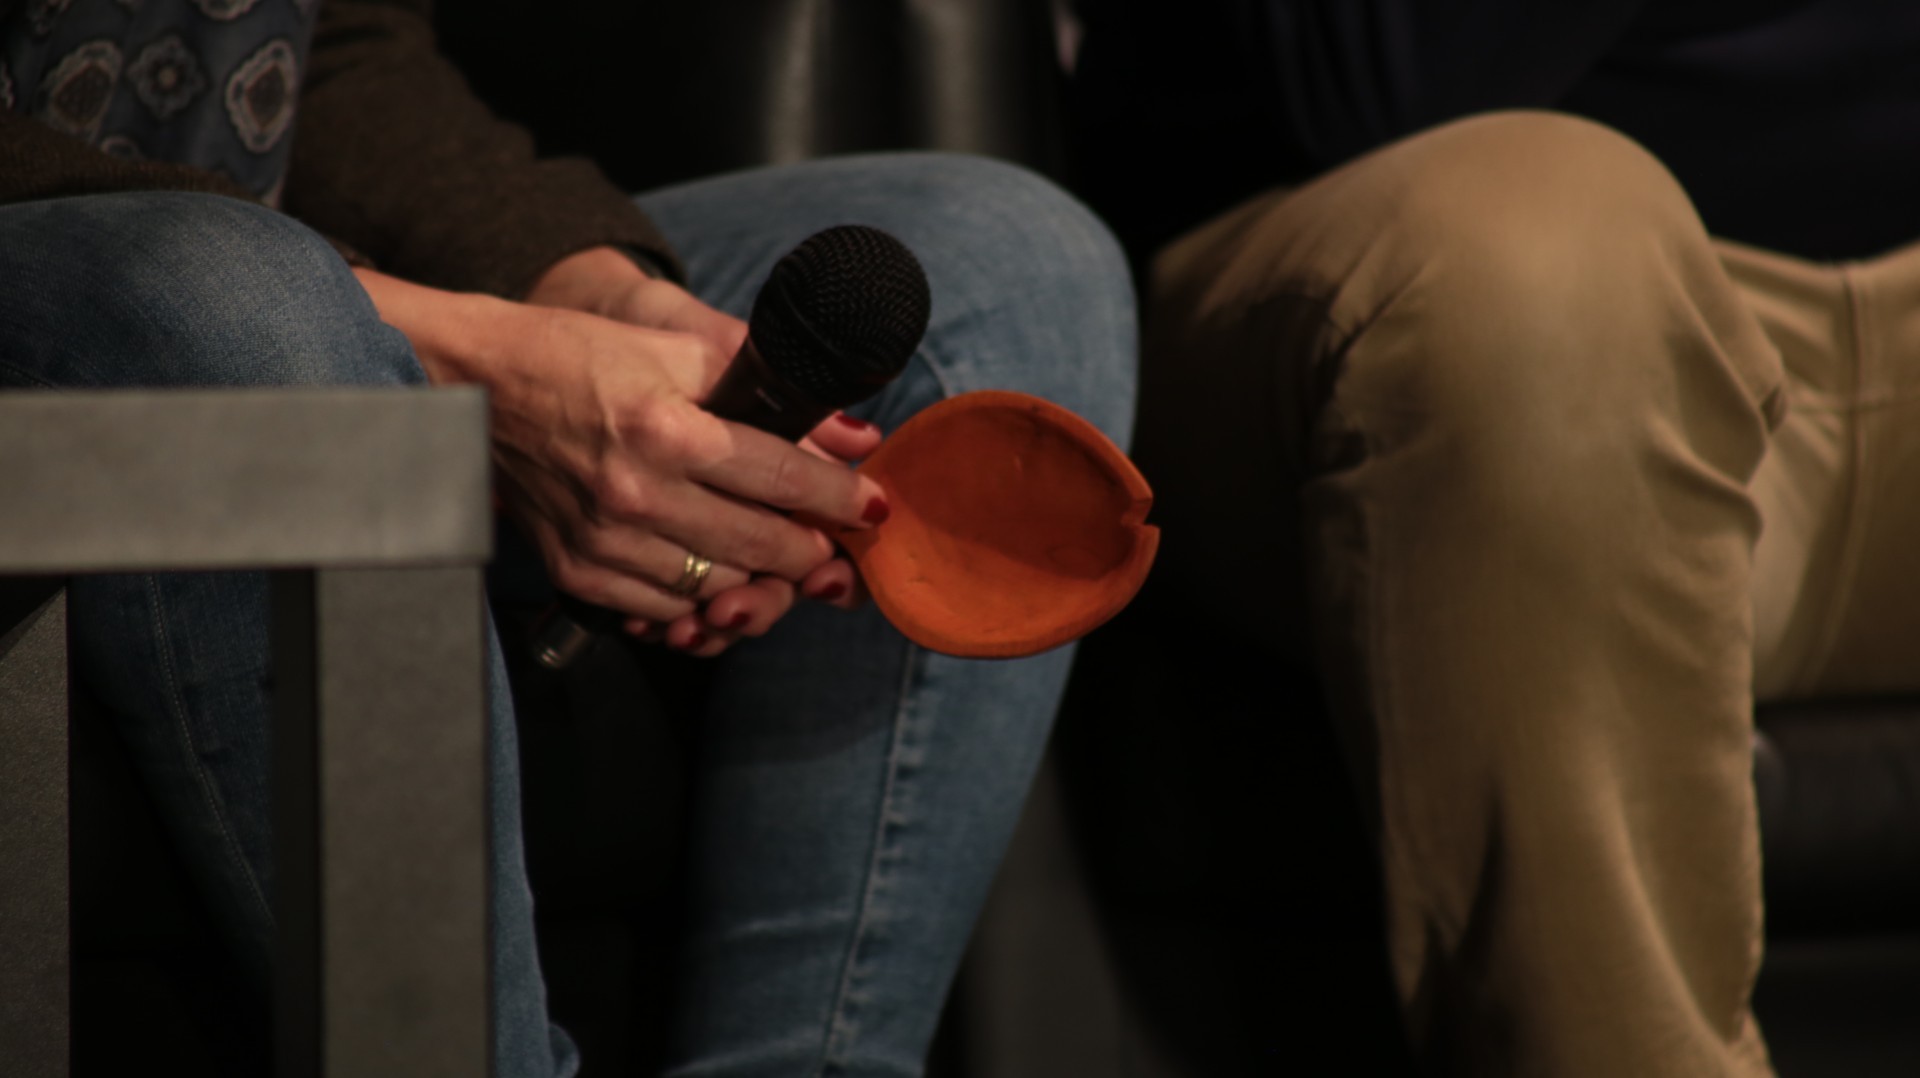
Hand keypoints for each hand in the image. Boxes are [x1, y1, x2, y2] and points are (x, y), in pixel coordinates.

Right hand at [524, 248, 880, 650]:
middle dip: (811, 549)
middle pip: (760, 545)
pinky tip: (714, 570)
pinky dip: (701, 597)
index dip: (839, 496)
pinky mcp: (578, 572)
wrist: (476, 387)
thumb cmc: (576, 357)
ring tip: (776, 554)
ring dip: (759, 576)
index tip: (871, 505)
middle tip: (832, 542)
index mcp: (666, 429)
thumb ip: (768, 384)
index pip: (780, 475)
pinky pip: (667, 609)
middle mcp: (637, 493)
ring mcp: (605, 542)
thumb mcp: (675, 349)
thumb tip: (852, 430)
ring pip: (720, 587)